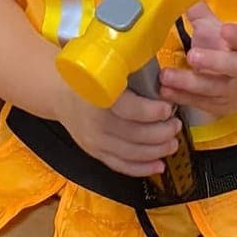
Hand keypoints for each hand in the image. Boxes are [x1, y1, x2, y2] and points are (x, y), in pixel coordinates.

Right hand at [56, 85, 181, 177]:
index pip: (130, 110)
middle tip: (176, 125)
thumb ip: (133, 74)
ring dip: (157, 151)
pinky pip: (120, 165)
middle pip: (135, 135)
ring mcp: (94, 141)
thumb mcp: (108, 67)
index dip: (153, 112)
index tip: (168, 108)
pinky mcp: (94, 152)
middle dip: (162, 133)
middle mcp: (95, 122)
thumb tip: (166, 82)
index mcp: (99, 96)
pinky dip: (142, 168)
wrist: (60, 93)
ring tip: (173, 143)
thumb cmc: (91, 77)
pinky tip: (159, 165)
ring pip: (131, 153)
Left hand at [158, 0, 236, 116]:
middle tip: (192, 56)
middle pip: (231, 66)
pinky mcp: (217, 107)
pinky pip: (199, 103)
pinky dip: (181, 98)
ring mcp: (229, 90)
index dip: (236, 35)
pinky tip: (163, 92)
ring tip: (166, 77)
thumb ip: (197, 7)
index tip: (225, 29)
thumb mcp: (212, 27)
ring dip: (189, 83)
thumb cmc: (221, 48)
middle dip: (212, 62)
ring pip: (212, 89)